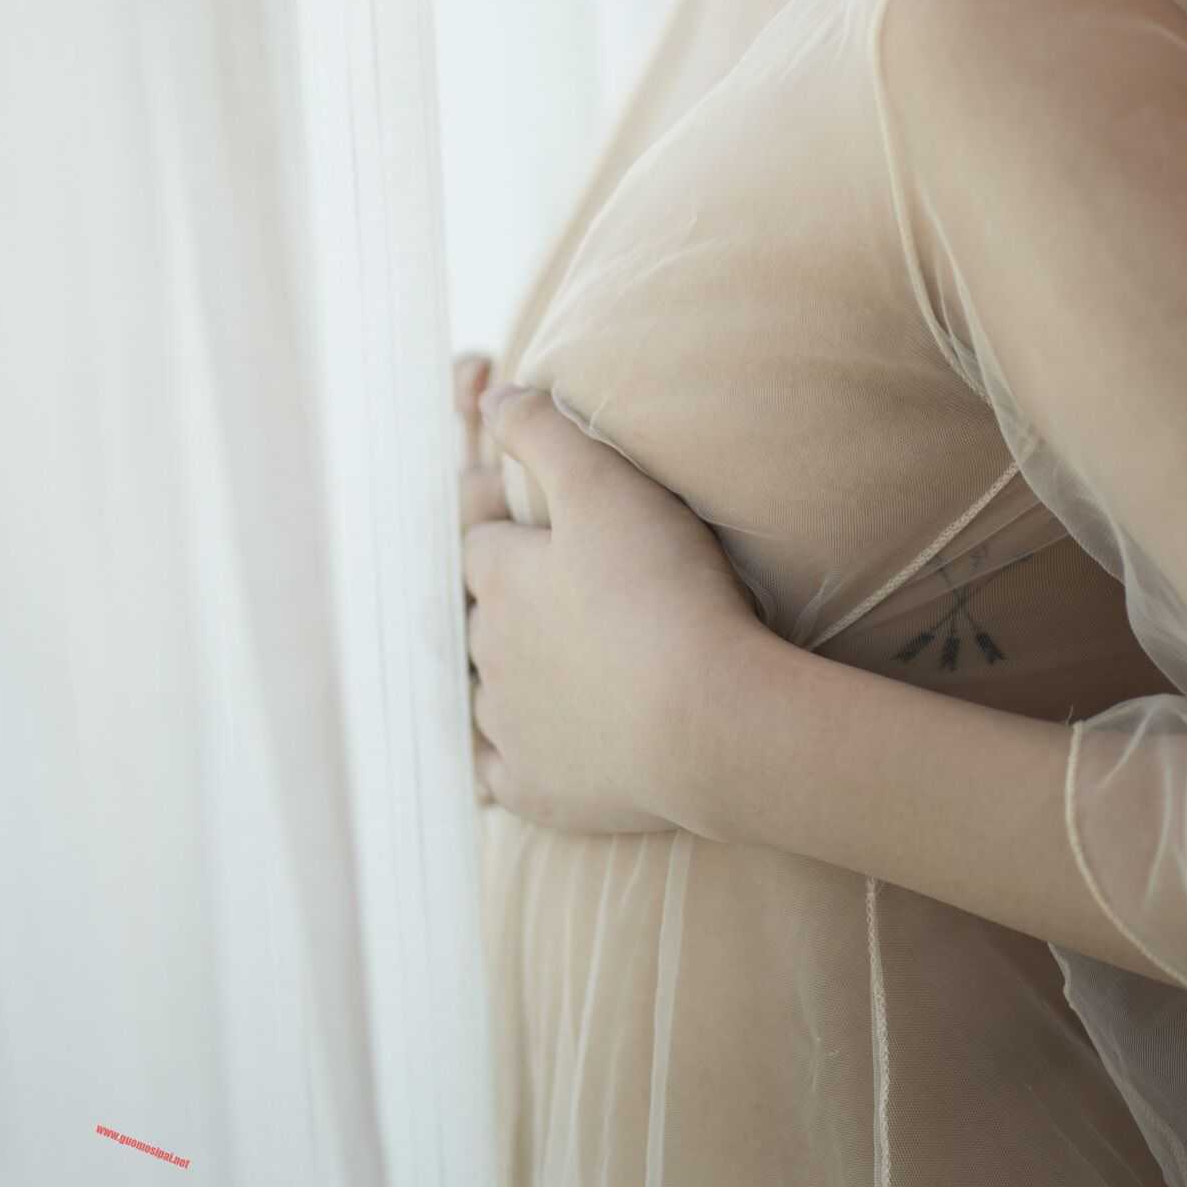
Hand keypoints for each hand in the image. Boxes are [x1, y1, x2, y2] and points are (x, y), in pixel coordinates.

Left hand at [462, 381, 766, 835]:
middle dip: (507, 602)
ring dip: (508, 678)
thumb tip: (495, 398)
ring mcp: (508, 725)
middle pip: (479, 618)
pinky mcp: (535, 787)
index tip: (540, 519)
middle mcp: (487, 651)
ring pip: (485, 694)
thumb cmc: (663, 590)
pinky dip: (505, 760)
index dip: (506, 523)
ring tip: (553, 671)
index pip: (477, 541)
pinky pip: (497, 774)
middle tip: (562, 595)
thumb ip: (545, 432)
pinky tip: (520, 756)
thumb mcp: (606, 484)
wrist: (709, 720)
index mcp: (498, 578)